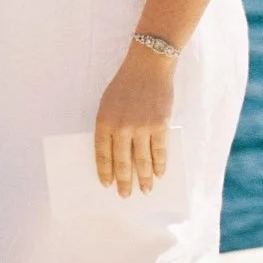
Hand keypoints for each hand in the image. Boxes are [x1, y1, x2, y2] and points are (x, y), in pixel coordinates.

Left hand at [94, 45, 175, 195]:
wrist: (147, 67)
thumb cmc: (124, 85)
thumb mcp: (107, 104)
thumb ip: (109, 127)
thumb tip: (115, 155)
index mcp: (104, 121)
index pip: (103, 155)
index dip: (105, 172)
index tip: (107, 184)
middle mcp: (122, 127)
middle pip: (123, 162)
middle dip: (124, 181)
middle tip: (125, 195)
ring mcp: (142, 127)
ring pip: (143, 161)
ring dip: (144, 179)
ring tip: (145, 190)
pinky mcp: (160, 125)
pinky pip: (160, 151)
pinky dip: (160, 165)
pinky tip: (159, 174)